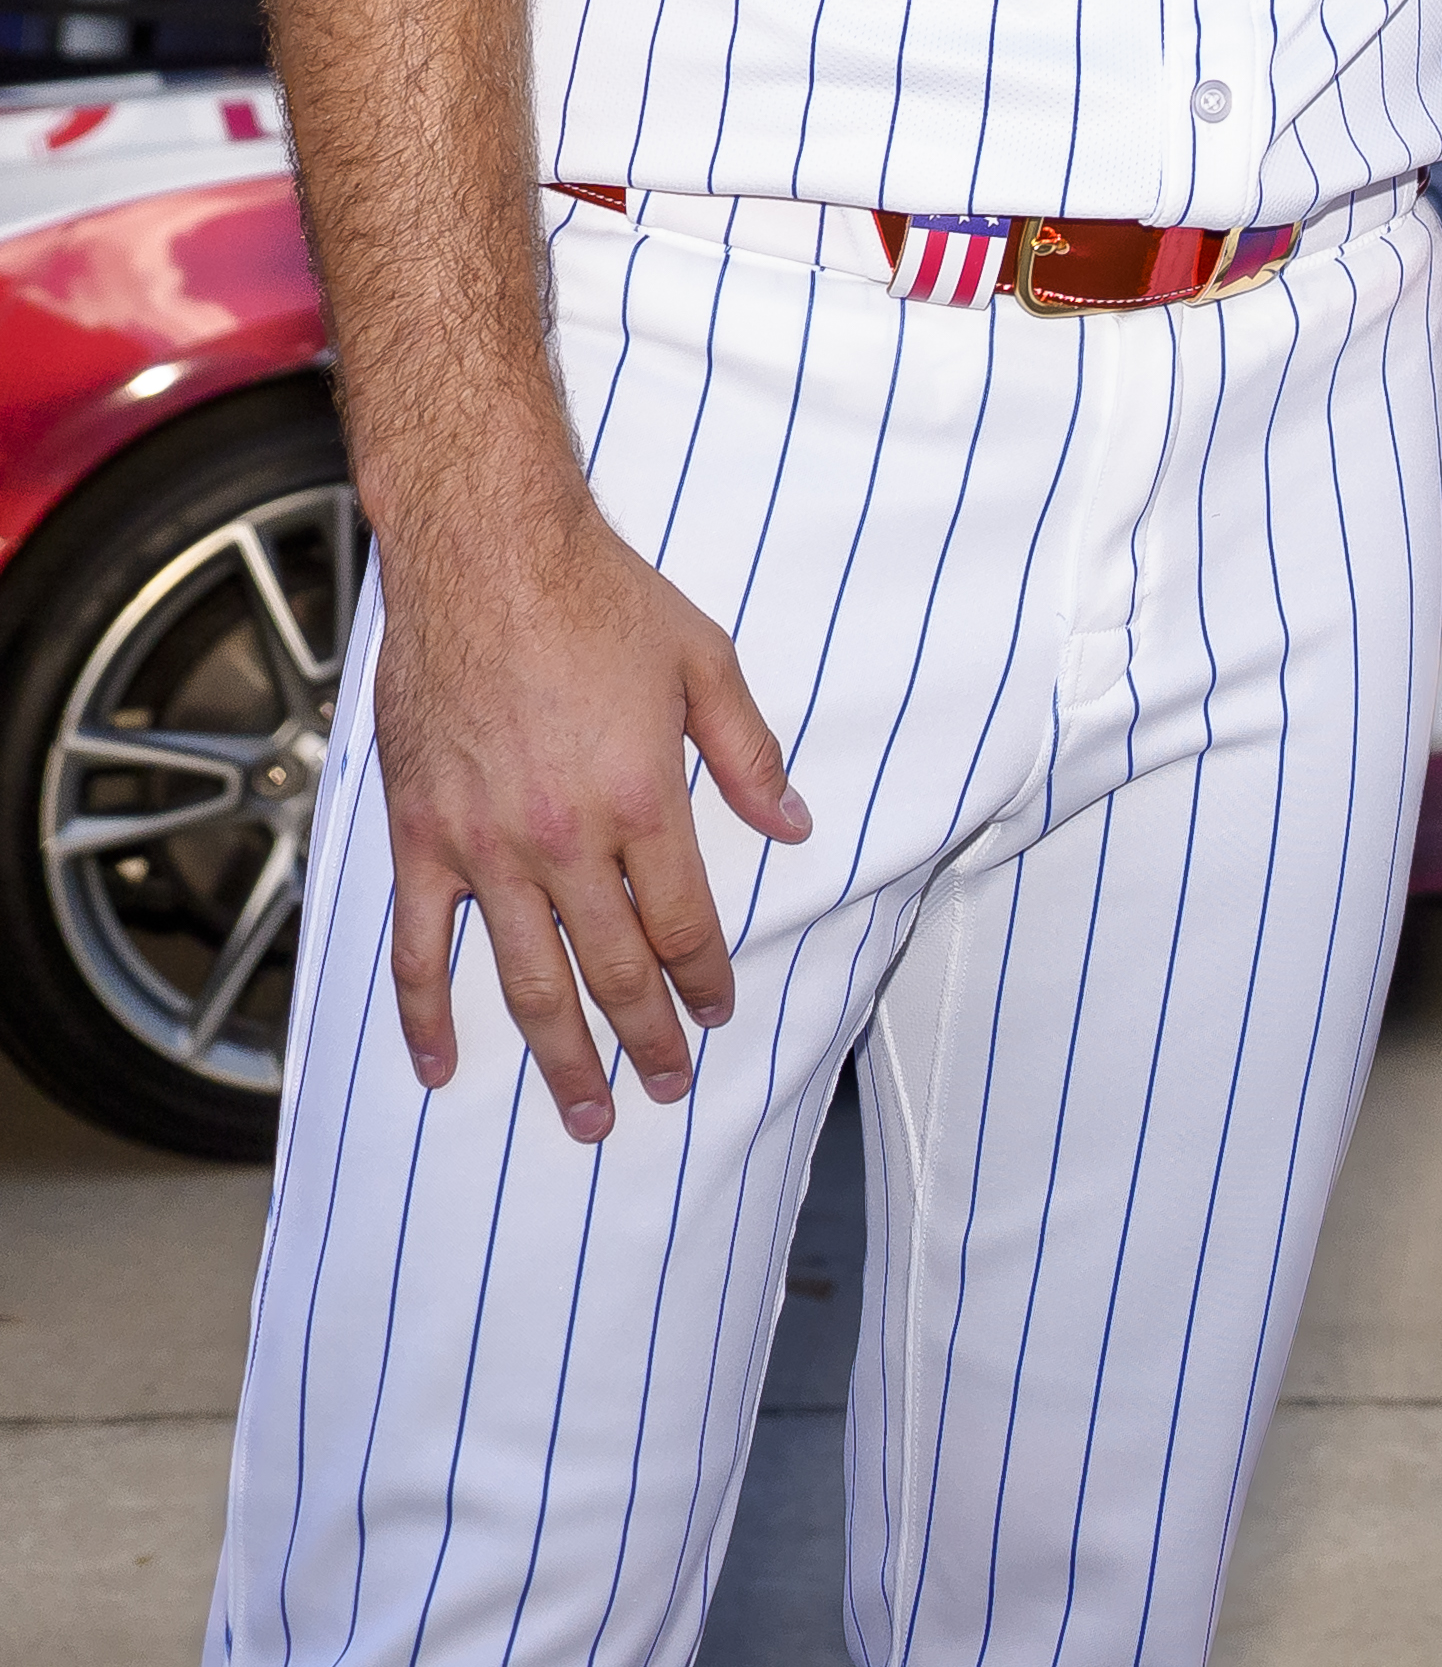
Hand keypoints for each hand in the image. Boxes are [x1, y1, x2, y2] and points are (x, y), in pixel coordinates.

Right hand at [371, 485, 811, 1138]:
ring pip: (526, 980)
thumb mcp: (705, 660)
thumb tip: (795, 825)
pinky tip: (442, 1066)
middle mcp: (564, 839)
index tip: (716, 1013)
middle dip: (645, 1038)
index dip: (703, 978)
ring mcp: (485, 846)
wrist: (485, 552)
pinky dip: (428, 1017)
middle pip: (612, 968)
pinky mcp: (421, 836)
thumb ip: (750, 753)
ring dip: (560, 1056)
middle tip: (666, 1089)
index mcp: (640, 797)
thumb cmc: (598, 596)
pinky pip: (421, 949)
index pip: (682, 922)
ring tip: (586, 1115)